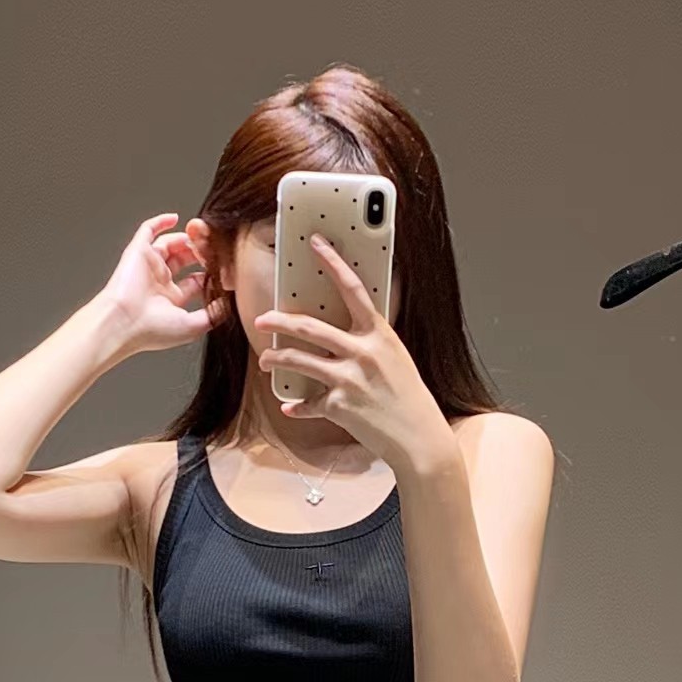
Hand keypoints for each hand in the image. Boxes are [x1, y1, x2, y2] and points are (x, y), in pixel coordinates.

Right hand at [100, 212, 229, 354]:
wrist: (124, 323)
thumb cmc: (151, 331)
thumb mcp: (193, 326)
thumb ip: (213, 315)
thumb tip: (227, 304)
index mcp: (170, 299)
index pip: (195, 281)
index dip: (211, 274)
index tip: (225, 270)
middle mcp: (158, 282)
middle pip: (184, 260)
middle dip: (200, 253)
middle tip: (214, 250)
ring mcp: (148, 266)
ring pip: (170, 244)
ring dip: (187, 240)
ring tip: (200, 240)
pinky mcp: (137, 252)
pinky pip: (148, 230)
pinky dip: (160, 222)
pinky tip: (174, 219)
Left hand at [256, 234, 452, 468]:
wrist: (419, 437)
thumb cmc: (408, 397)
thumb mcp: (395, 358)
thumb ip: (369, 341)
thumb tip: (343, 330)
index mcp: (379, 334)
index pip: (353, 289)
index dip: (333, 263)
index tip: (316, 244)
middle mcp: (363, 352)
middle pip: (311, 328)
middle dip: (280, 321)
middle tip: (262, 320)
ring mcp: (349, 380)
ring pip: (299, 361)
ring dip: (276, 359)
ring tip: (265, 361)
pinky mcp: (339, 406)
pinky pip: (308, 403)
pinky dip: (297, 406)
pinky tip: (290, 407)